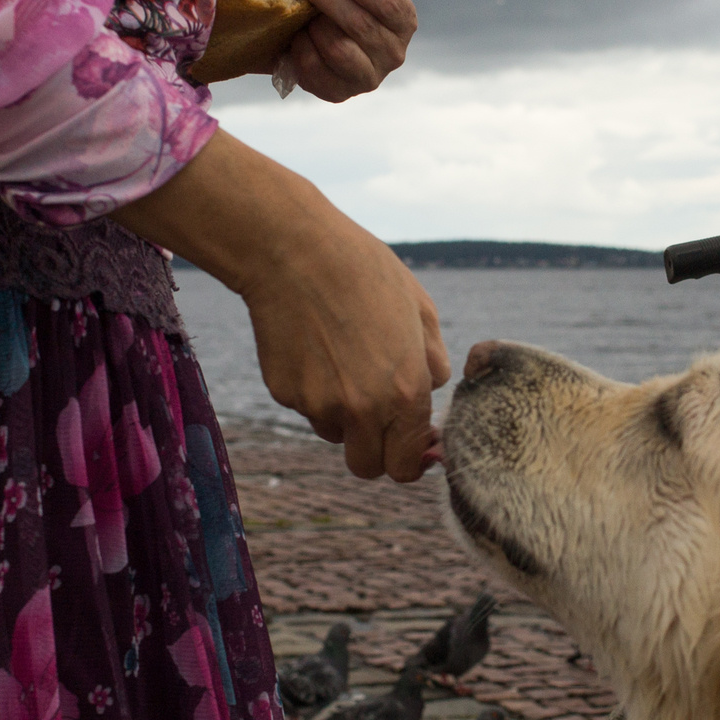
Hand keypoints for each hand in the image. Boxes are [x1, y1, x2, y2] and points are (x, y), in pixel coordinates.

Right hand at [116, 132, 449, 481]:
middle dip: (376, 451)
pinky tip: (315, 346)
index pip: (407, 465)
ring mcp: (318, 404)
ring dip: (343, 416)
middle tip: (377, 419)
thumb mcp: (421, 310)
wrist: (295, 252)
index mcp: (405, 392)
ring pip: (335, 434)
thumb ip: (434, 362)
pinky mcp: (285, 393)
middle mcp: (362, 409)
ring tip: (343, 360)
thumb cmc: (365, 272)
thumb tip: (434, 392)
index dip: (410, 459)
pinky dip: (313, 390)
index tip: (409, 443)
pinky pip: (306, 407)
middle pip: (368, 467)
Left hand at [282, 0, 415, 101]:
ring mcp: (369, 77)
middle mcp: (395, 53)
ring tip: (299, 10)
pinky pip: (315, 70)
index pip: (386, 1)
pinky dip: (300, 49)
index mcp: (404, 20)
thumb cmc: (343, 1)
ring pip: (338, 49)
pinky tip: (295, 35)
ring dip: (313, 25)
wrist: (319, 39)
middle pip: (359, 23)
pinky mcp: (341, 93)